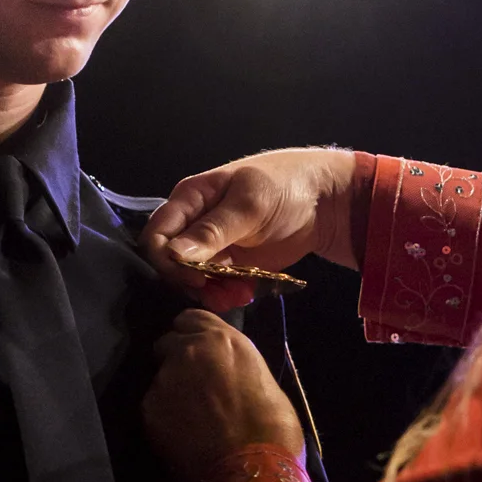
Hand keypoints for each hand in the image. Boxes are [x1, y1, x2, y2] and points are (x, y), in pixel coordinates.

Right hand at [142, 149, 358, 308]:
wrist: (325, 201)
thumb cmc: (285, 186)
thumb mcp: (249, 205)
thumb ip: (212, 231)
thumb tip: (173, 255)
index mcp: (190, 200)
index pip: (156, 234)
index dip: (165, 260)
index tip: (194, 277)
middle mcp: (194, 225)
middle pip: (171, 263)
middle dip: (191, 282)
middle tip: (220, 291)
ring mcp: (212, 247)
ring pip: (193, 279)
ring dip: (211, 293)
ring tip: (238, 295)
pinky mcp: (231, 265)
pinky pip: (216, 287)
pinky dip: (227, 295)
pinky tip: (245, 293)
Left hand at [143, 309, 305, 481]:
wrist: (251, 471)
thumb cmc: (274, 430)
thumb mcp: (264, 382)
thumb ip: (237, 368)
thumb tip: (229, 374)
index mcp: (223, 340)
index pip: (190, 318)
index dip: (192, 335)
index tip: (197, 350)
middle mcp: (187, 351)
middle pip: (167, 344)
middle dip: (176, 360)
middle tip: (191, 386)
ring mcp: (164, 379)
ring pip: (160, 379)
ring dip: (171, 392)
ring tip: (189, 418)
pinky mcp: (149, 409)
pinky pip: (153, 407)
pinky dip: (163, 418)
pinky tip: (181, 436)